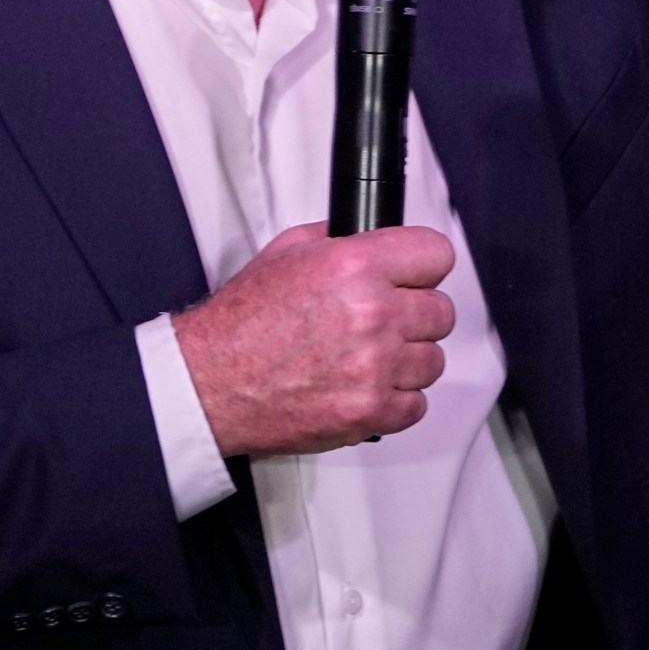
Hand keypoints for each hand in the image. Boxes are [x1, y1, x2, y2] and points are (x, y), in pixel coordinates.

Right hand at [171, 222, 455, 456]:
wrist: (207, 384)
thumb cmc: (239, 325)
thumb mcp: (286, 252)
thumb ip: (338, 240)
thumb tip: (374, 238)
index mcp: (354, 266)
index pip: (436, 254)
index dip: (423, 266)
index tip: (415, 276)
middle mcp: (372, 313)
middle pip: (441, 311)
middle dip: (415, 314)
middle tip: (385, 321)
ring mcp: (375, 366)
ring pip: (433, 360)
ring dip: (408, 360)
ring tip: (371, 358)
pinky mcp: (370, 411)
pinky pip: (416, 405)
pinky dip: (396, 401)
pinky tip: (368, 387)